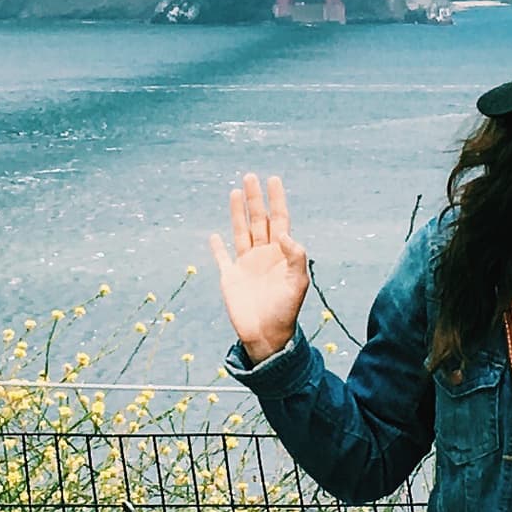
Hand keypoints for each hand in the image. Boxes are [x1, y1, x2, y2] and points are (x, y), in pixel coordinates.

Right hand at [208, 175, 309, 365]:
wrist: (267, 335)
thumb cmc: (286, 310)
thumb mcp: (298, 283)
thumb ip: (295, 257)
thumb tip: (285, 234)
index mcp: (281, 254)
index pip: (279, 220)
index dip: (277, 200)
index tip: (273, 180)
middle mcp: (263, 255)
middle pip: (259, 220)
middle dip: (255, 199)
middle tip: (251, 176)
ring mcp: (246, 265)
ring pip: (241, 232)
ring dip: (238, 213)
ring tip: (235, 191)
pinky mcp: (230, 277)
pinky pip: (222, 258)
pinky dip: (217, 247)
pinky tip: (213, 236)